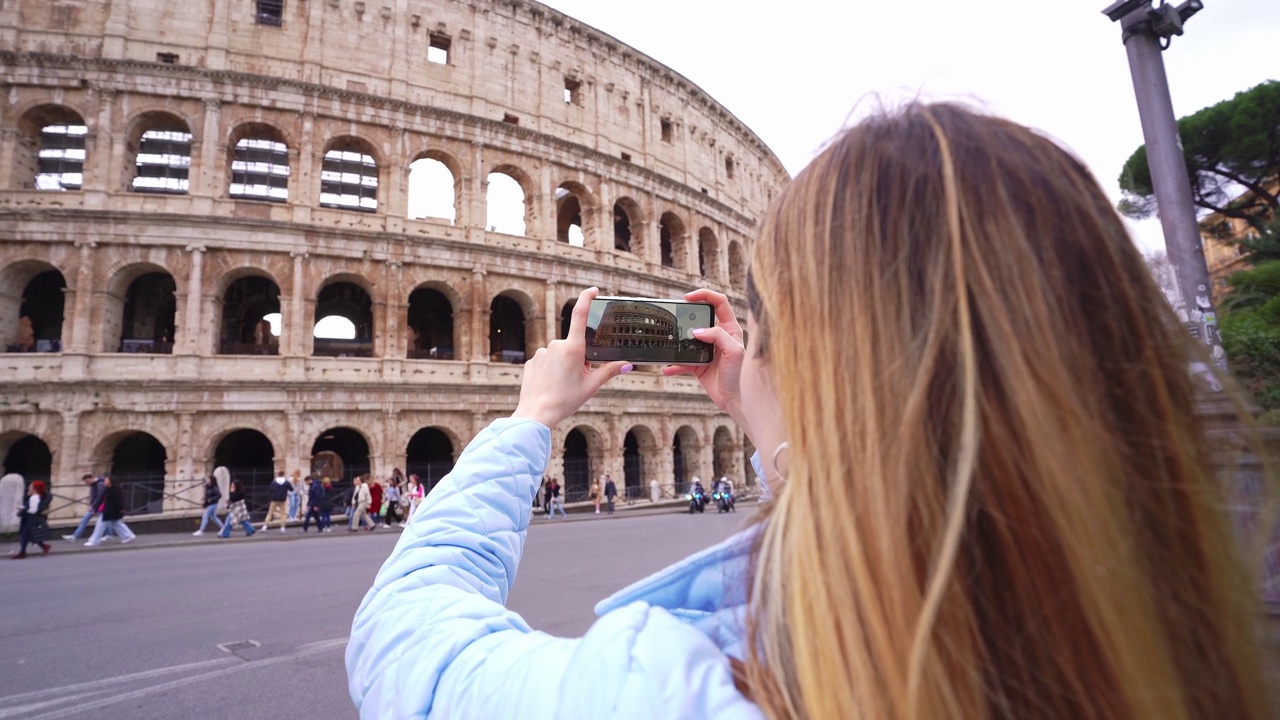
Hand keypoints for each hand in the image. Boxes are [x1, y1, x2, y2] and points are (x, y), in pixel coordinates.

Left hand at [512, 287, 631, 427]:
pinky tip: (550, 385)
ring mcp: (542, 352)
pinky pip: (546, 362)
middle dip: (578, 358)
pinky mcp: (532, 361)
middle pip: (573, 345)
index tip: (593, 290)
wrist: (536, 413)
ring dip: (563, 365)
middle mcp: (556, 345)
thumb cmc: (565, 400)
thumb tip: (628, 364)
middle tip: (577, 378)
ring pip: (558, 354)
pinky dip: (551, 371)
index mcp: (573, 348)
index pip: (579, 314)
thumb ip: (609, 371)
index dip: (586, 298)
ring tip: (562, 385)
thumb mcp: (591, 386)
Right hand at [663, 289, 750, 435]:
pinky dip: (674, 365)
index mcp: (730, 328)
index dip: (704, 295)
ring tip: (669, 343)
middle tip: (676, 316)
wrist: (734, 399)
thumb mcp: (733, 351)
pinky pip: (682, 361)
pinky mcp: (698, 364)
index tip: (688, 298)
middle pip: (700, 317)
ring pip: (687, 339)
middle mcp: (718, 336)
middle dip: (686, 316)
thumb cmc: (739, 374)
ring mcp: (707, 349)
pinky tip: (668, 368)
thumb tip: (697, 331)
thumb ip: (718, 336)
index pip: (719, 302)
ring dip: (677, 341)